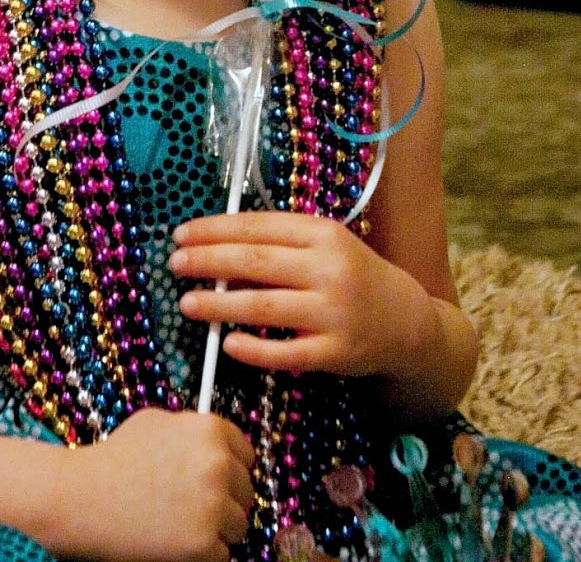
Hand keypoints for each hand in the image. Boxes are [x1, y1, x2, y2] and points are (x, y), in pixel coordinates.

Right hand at [51, 408, 253, 561]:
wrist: (82, 498)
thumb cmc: (115, 458)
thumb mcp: (156, 422)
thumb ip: (191, 430)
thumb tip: (215, 444)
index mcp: (211, 430)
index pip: (247, 455)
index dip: (231, 469)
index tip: (217, 481)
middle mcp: (219, 464)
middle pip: (245, 491)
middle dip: (225, 500)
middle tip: (194, 507)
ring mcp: (214, 505)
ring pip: (238, 525)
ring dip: (217, 529)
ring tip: (183, 524)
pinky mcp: (203, 544)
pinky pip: (221, 554)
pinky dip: (203, 554)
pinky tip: (175, 541)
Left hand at [169, 211, 428, 376]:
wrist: (405, 322)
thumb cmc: (352, 276)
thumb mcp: (324, 249)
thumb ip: (280, 247)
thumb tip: (218, 253)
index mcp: (323, 234)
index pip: (259, 226)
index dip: (216, 229)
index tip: (182, 234)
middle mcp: (329, 269)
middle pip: (255, 262)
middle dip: (208, 261)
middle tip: (175, 263)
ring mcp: (332, 312)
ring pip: (263, 307)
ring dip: (219, 303)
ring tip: (187, 303)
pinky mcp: (334, 353)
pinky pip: (284, 353)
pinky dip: (252, 349)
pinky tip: (226, 344)